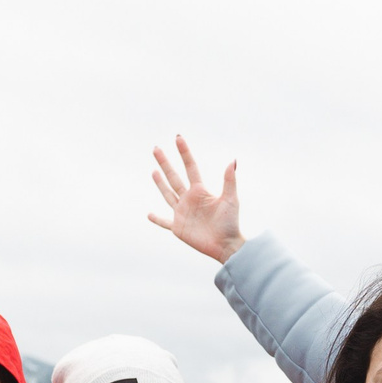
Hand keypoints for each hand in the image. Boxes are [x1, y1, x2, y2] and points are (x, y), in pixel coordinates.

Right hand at [147, 135, 244, 263]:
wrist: (226, 245)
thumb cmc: (231, 222)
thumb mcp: (230, 199)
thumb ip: (229, 180)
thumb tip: (233, 160)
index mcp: (200, 191)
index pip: (190, 167)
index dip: (184, 153)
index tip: (178, 138)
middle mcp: (189, 199)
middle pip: (174, 177)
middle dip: (165, 163)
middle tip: (156, 148)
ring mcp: (182, 213)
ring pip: (168, 194)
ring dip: (160, 183)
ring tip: (154, 171)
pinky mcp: (178, 227)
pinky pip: (164, 222)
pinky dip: (157, 219)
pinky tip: (149, 214)